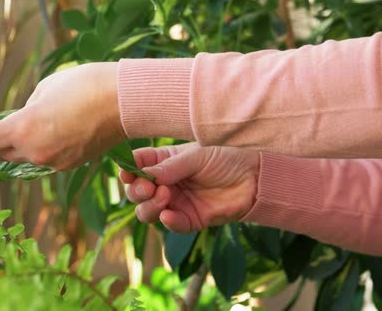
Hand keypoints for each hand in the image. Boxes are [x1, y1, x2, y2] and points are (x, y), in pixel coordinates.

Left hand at [0, 62, 124, 169]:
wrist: (124, 101)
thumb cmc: (84, 85)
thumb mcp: (44, 90)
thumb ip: (27, 111)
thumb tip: (25, 127)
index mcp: (24, 128)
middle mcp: (36, 151)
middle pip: (1, 155)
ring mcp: (54, 161)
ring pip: (26, 158)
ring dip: (20, 148)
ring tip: (33, 128)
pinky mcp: (70, 165)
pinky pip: (46, 160)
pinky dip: (43, 150)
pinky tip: (56, 133)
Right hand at [120, 143, 259, 232]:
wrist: (254, 177)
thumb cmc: (225, 158)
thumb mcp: (196, 156)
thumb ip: (170, 167)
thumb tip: (143, 176)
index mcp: (163, 162)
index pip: (136, 166)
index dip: (127, 171)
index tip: (127, 173)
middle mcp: (165, 183)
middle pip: (136, 193)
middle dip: (136, 191)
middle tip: (148, 187)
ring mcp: (176, 202)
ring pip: (147, 212)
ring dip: (149, 206)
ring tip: (164, 195)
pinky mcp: (190, 220)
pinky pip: (171, 225)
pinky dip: (167, 221)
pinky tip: (168, 215)